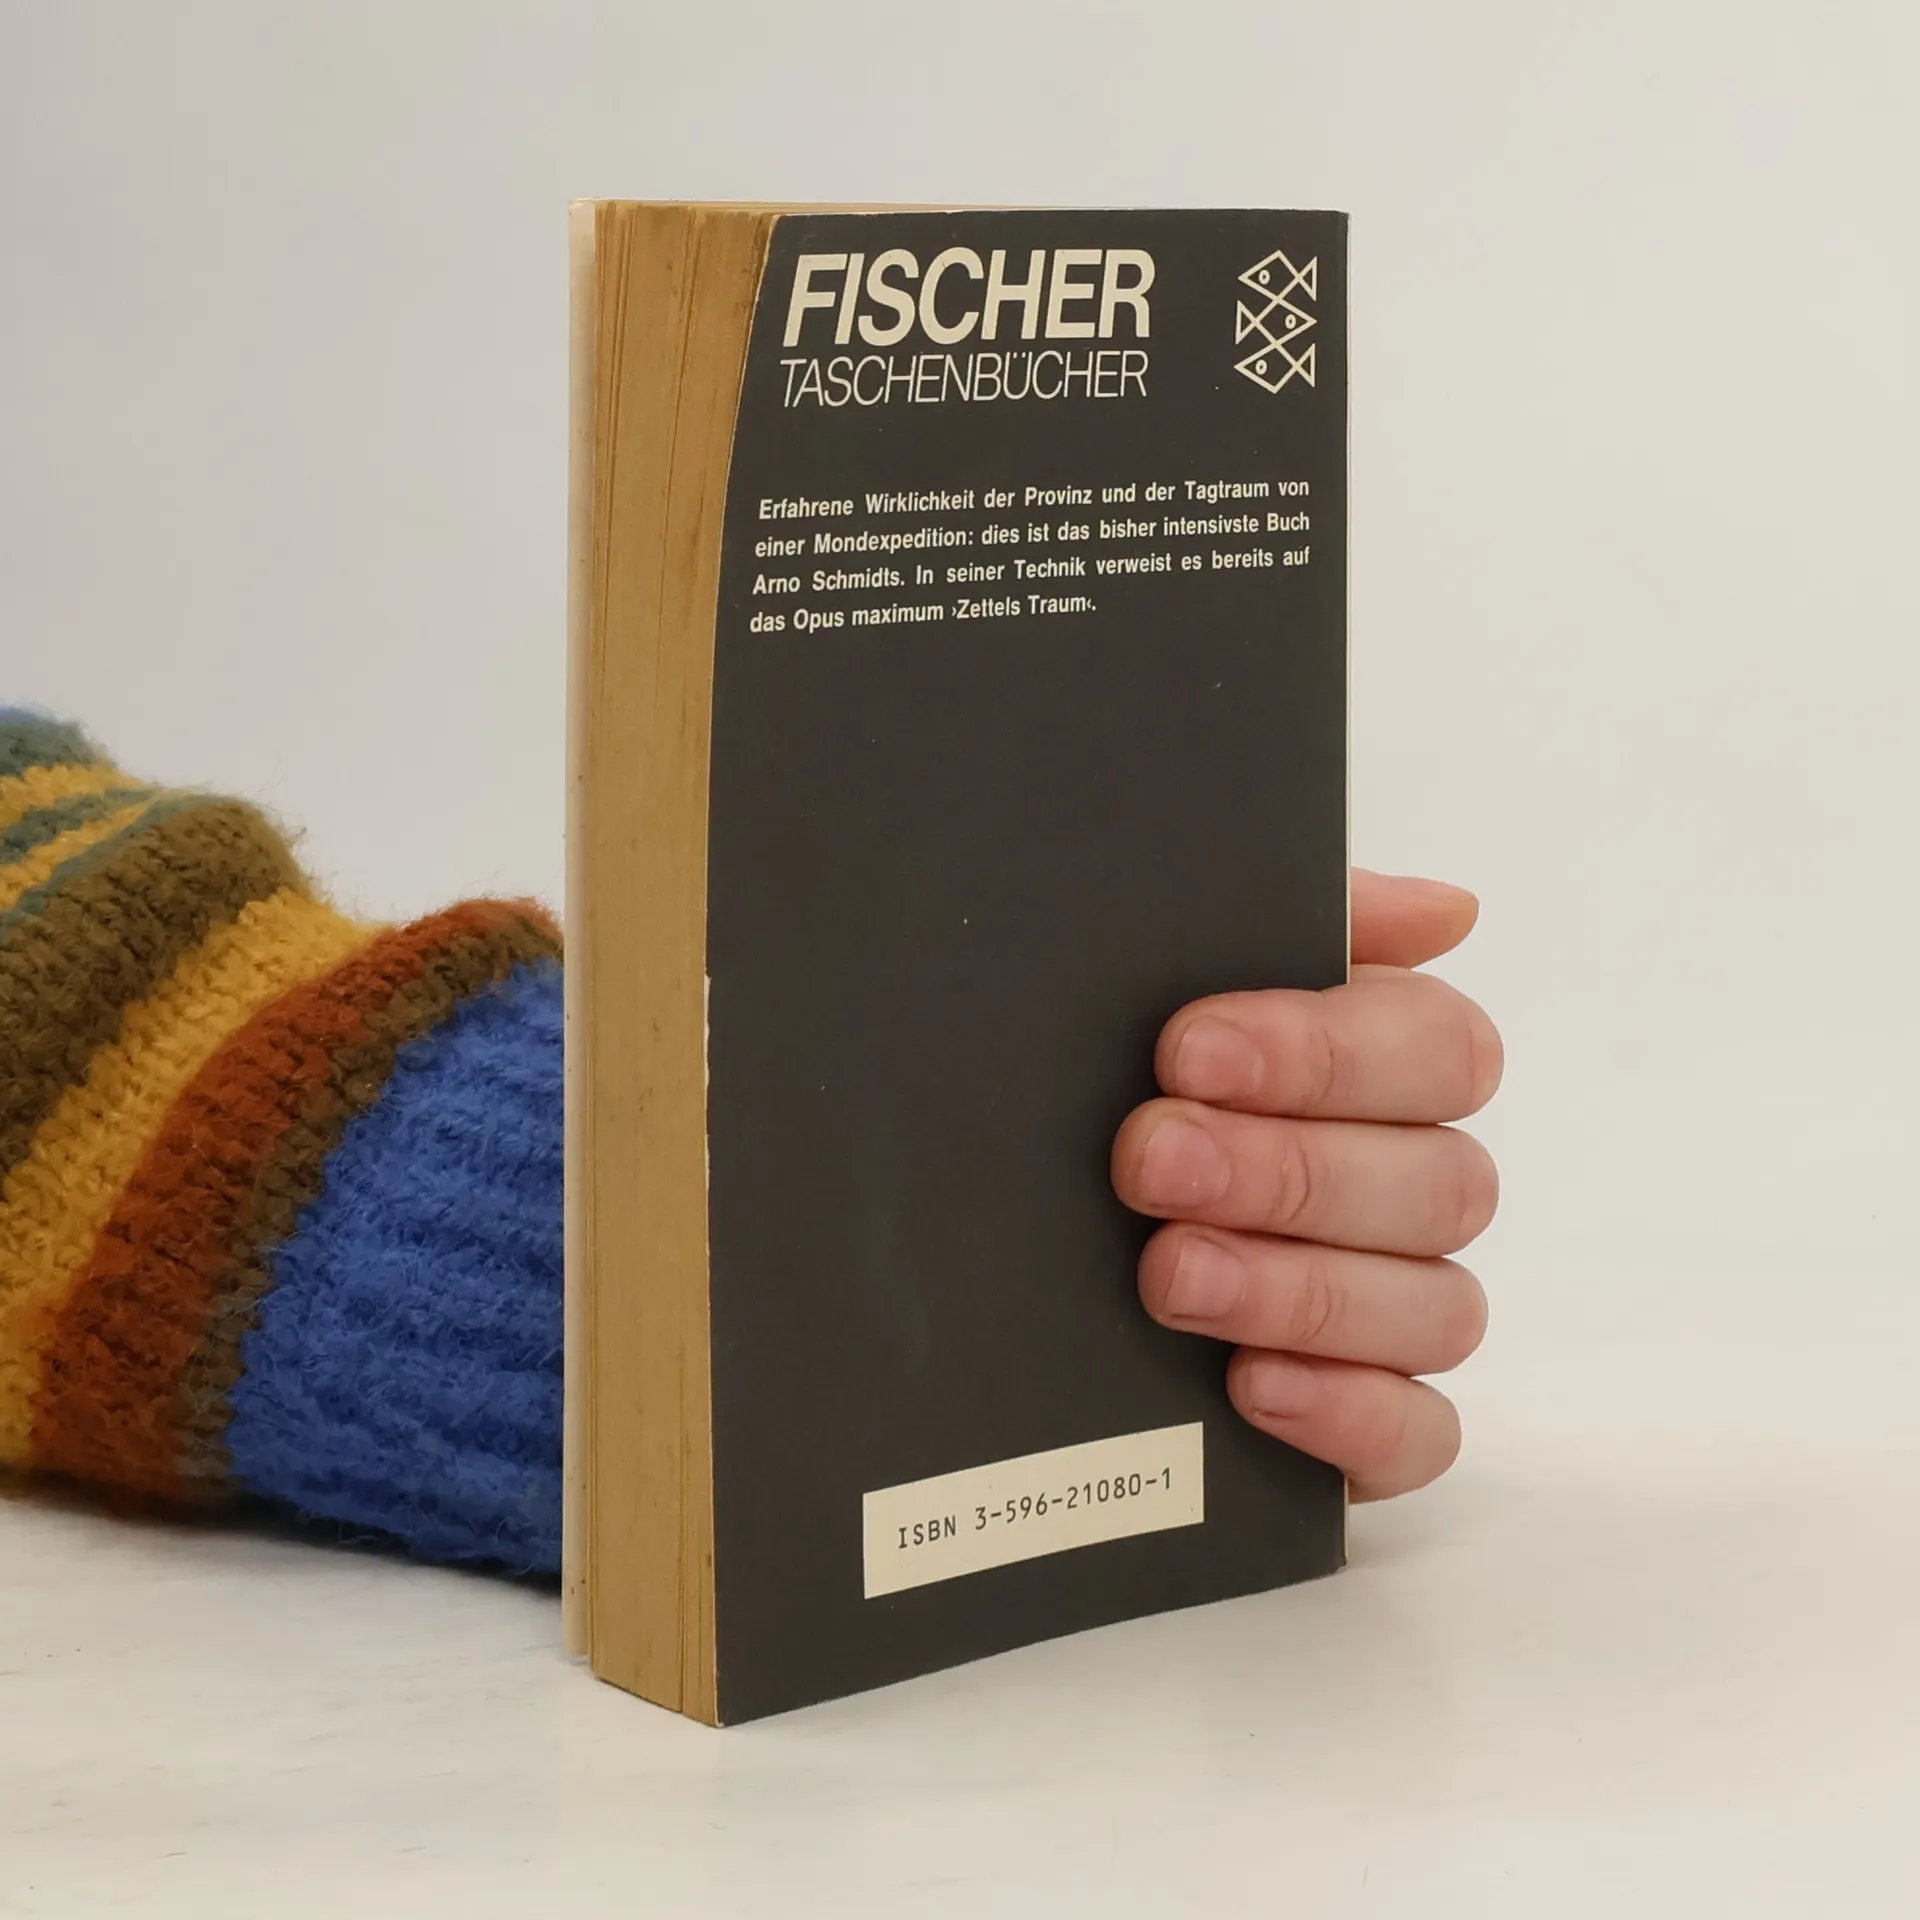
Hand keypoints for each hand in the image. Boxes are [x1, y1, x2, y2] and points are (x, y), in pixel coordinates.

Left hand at [1110, 871, 1499, 1499]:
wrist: (999, 1252)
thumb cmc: (1108, 1094)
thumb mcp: (1159, 986)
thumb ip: (1295, 925)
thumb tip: (1447, 910)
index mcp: (1384, 1068)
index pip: (1439, 1048)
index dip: (1326, 1052)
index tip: (1186, 1049)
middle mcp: (1408, 1189)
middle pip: (1440, 1182)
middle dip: (1288, 1170)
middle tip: (1148, 1161)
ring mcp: (1398, 1314)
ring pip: (1438, 1309)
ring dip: (1302, 1289)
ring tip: (1170, 1275)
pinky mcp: (1371, 1427)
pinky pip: (1422, 1437)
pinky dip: (1348, 1413)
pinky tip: (1249, 1384)